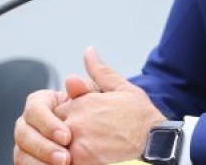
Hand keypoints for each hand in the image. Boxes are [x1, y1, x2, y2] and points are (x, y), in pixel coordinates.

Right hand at [13, 76, 98, 164]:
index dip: (48, 124)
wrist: (98, 139)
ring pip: (21, 154)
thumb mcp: (95, 100)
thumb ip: (85, 90)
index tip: (68, 137)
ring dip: (39, 162)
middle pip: (23, 134)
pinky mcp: (28, 161)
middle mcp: (27, 123)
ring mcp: (25, 144)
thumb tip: (72, 80)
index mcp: (40, 103)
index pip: (35, 109)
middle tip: (66, 159)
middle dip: (44, 148)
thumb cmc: (96, 114)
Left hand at [56, 47, 166, 164]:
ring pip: (52, 148)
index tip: (75, 122)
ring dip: (58, 150)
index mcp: (82, 103)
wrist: (156, 143)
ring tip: (78, 150)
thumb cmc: (141, 118)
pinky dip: (64, 162)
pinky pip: (60, 163)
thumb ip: (100, 71)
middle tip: (77, 137)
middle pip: (50, 130)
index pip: (53, 110)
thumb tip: (89, 52)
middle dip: (57, 133)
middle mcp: (75, 122)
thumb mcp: (122, 88)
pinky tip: (79, 159)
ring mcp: (76, 144)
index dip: (62, 117)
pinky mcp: (81, 162)